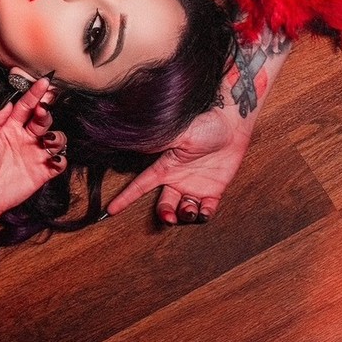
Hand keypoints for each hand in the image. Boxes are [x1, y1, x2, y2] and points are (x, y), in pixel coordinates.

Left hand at [0, 78, 67, 223]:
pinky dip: (61, 159)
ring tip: (47, 137)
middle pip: (42, 119)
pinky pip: (59, 163)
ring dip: (56, 135)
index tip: (43, 82)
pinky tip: (53, 158)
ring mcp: (34, 155)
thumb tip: (8, 105)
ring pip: (56, 139)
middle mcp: (24, 138)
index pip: (24, 106)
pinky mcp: (41, 173)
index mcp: (8, 127)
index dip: (35, 94)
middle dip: (46, 112)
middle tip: (42, 109)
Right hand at [106, 105, 254, 223]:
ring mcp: (195, 184)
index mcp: (164, 167)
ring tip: (190, 211)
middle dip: (164, 215)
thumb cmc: (203, 124)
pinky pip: (207, 209)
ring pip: (184, 210)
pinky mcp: (214, 189)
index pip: (140, 185)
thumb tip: (132, 145)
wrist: (231, 123)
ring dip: (185, 216)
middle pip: (164, 204)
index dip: (125, 198)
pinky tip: (204, 212)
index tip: (110, 210)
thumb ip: (156, 143)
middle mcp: (177, 178)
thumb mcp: (177, 134)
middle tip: (169, 218)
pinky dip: (205, 215)